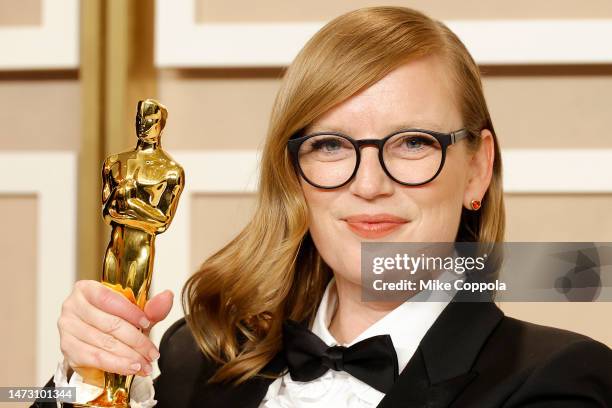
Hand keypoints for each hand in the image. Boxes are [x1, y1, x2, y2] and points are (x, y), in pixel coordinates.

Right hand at [57, 280, 172, 381]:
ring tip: (146, 364)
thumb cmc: (114, 320)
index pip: (110, 299)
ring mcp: (67, 328)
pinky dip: (116, 364)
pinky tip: (131, 368)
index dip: (131, 312)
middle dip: (136, 341)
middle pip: (109, 324)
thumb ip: (151, 307)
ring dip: (129, 356)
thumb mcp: (134, 312)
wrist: (96, 339)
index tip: (148, 323)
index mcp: (87, 289)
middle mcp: (72, 306)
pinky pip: (94, 358)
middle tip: (153, 352)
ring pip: (104, 343)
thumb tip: (167, 296)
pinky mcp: (67, 348)